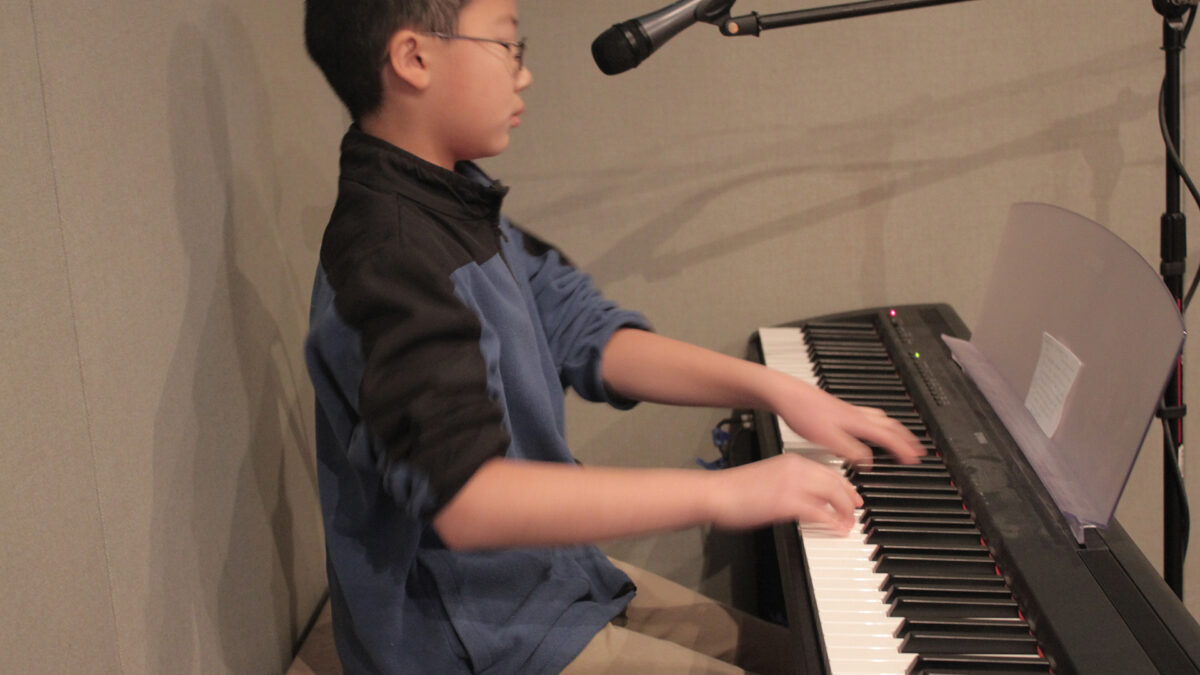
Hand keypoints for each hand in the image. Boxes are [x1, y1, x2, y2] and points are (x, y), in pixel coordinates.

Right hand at [707, 454, 862, 531]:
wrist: (717, 493)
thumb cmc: (734, 489)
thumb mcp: (768, 478)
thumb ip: (789, 484)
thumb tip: (804, 500)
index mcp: (791, 461)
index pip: (827, 471)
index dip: (843, 486)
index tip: (851, 496)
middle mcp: (796, 468)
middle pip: (835, 481)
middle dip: (850, 499)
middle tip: (856, 511)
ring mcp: (793, 484)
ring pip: (833, 495)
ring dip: (844, 512)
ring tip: (848, 524)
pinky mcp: (788, 502)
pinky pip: (820, 512)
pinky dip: (832, 522)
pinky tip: (836, 529)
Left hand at [771, 376, 925, 464]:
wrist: (787, 395)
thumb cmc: (804, 413)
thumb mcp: (828, 439)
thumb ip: (851, 451)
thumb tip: (869, 462)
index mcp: (858, 422)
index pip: (889, 436)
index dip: (904, 448)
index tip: (915, 458)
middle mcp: (857, 414)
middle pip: (890, 424)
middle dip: (905, 437)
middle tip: (917, 448)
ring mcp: (849, 410)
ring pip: (880, 418)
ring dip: (893, 429)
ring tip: (899, 437)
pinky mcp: (839, 409)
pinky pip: (868, 416)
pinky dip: (877, 423)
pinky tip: (867, 427)